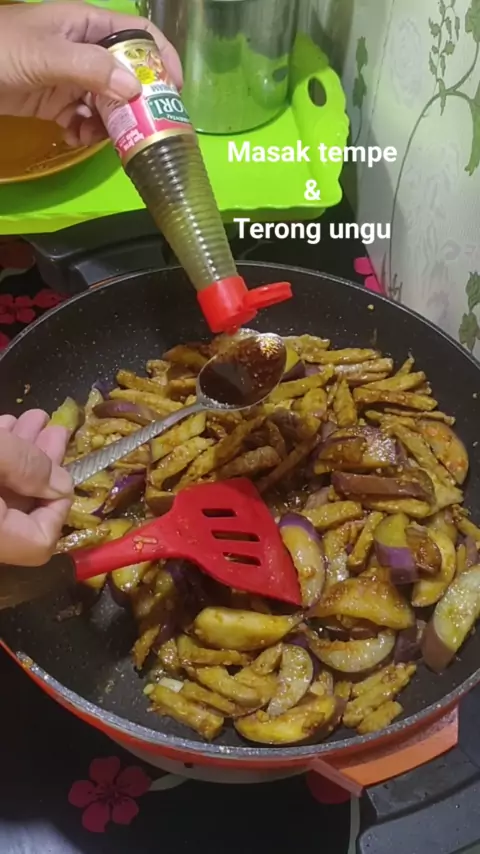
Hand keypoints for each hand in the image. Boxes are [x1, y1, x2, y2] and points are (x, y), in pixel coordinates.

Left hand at [0, 1, 181, 146]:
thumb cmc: (1, 49)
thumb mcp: (48, 54)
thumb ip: (92, 68)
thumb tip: (134, 90)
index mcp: (86, 25)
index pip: (136, 35)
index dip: (160, 58)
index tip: (173, 90)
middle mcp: (84, 50)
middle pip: (126, 76)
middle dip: (136, 104)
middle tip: (144, 129)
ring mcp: (71, 78)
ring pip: (107, 104)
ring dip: (109, 125)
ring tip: (98, 138)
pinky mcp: (57, 103)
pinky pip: (84, 120)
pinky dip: (85, 133)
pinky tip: (75, 137)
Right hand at [0, 410, 72, 565]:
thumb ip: (27, 467)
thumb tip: (60, 484)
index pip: (39, 542)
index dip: (58, 506)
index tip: (63, 469)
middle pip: (19, 513)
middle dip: (40, 466)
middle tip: (55, 431)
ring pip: (0, 493)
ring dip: (18, 455)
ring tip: (33, 420)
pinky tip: (4, 427)